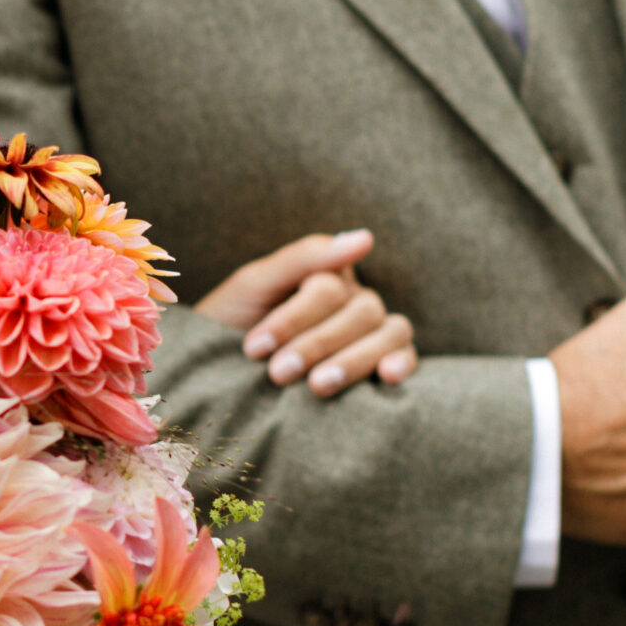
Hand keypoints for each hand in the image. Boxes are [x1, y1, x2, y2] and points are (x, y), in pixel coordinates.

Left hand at [195, 228, 416, 394]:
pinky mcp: (380, 364)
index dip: (292, 319)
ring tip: (319, 386)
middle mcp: (354, 300)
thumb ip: (304, 257)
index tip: (254, 348)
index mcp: (327, 275)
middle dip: (318, 344)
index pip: (328, 290)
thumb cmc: (233, 321)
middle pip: (362, 312)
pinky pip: (406, 356)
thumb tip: (365, 239)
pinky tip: (387, 376)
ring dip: (356, 359)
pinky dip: (402, 363)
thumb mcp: (255, 284)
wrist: (219, 368)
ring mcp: (371, 332)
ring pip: (391, 333)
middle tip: (279, 373)